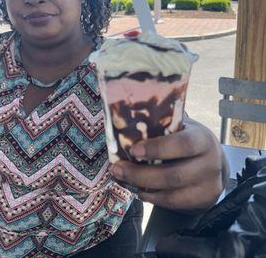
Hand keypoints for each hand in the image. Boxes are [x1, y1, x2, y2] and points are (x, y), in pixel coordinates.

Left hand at [109, 117, 228, 211]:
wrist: (213, 161)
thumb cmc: (187, 138)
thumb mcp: (180, 128)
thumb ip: (161, 126)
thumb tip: (125, 125)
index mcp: (203, 138)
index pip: (183, 144)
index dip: (158, 148)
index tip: (134, 150)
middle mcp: (210, 163)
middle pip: (173, 175)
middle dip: (140, 174)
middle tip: (117, 168)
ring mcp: (209, 186)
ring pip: (171, 193)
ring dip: (142, 187)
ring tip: (122, 179)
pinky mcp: (203, 202)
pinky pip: (173, 204)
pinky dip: (152, 198)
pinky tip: (139, 190)